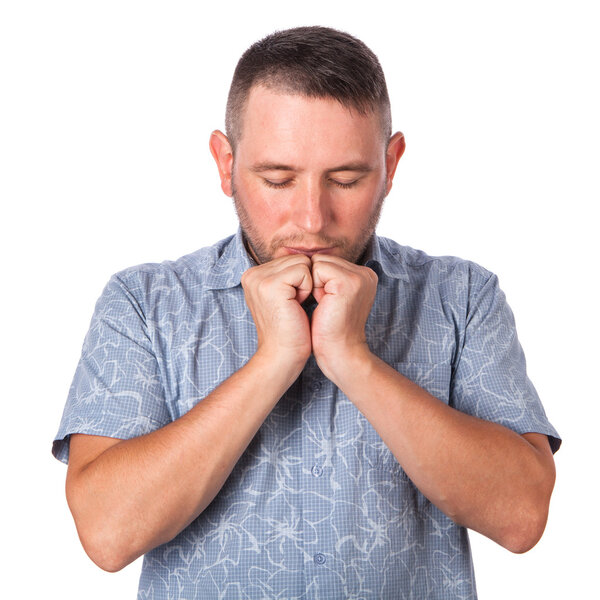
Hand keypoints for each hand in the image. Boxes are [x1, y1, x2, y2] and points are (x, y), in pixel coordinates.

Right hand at [241, 254, 312, 375]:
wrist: (282, 357)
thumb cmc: (289, 331)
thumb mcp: (284, 298)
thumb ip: (287, 276)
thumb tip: (307, 258)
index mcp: (253, 276)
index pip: (290, 260)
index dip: (300, 281)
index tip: (290, 304)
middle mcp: (252, 274)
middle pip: (297, 259)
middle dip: (304, 282)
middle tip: (293, 306)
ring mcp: (259, 279)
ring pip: (302, 263)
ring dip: (307, 285)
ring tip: (294, 306)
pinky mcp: (271, 285)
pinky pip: (304, 271)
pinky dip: (307, 288)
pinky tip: (297, 306)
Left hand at [310, 254, 377, 382]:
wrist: (339, 354)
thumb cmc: (329, 330)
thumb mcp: (331, 297)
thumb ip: (328, 277)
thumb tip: (304, 258)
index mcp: (365, 276)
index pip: (328, 261)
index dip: (319, 282)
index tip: (328, 303)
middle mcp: (366, 273)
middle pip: (323, 259)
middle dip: (316, 281)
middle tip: (326, 305)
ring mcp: (359, 277)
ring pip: (318, 262)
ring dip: (314, 284)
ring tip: (326, 305)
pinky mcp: (347, 282)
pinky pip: (316, 269)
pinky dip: (312, 286)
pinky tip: (323, 304)